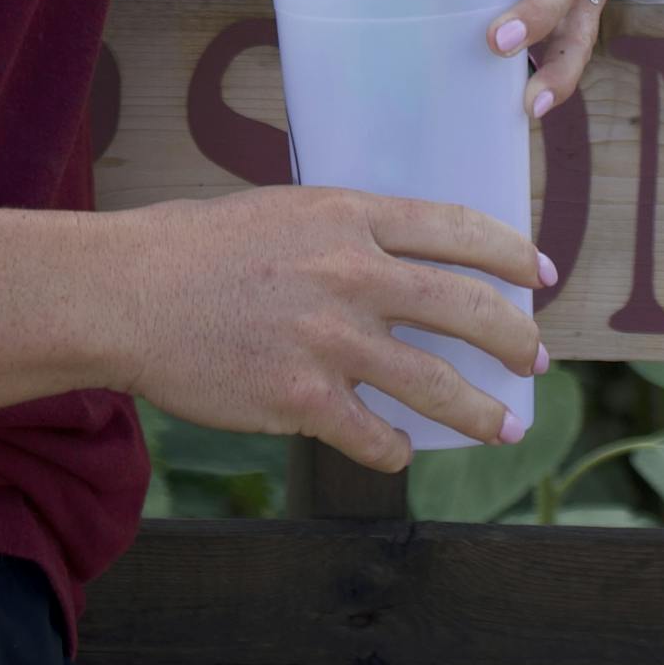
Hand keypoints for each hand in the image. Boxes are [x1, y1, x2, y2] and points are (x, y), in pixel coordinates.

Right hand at [109, 181, 550, 476]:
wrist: (124, 293)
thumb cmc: (189, 249)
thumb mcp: (279, 212)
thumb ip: (339, 232)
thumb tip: (390, 260)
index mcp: (349, 217)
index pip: (458, 229)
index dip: (510, 253)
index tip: (539, 274)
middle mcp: (354, 275)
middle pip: (469, 310)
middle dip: (517, 341)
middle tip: (537, 360)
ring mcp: (332, 340)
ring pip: (438, 386)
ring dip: (481, 413)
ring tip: (504, 429)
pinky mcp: (303, 399)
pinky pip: (375, 437)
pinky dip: (393, 450)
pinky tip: (396, 452)